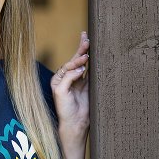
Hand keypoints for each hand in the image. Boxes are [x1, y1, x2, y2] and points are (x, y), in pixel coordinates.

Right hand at [51, 32, 89, 146]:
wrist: (78, 123)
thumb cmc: (85, 107)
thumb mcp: (92, 87)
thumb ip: (93, 74)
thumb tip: (100, 58)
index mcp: (73, 76)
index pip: (77, 58)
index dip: (82, 47)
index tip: (87, 35)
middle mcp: (64, 77)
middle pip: (73, 60)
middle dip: (80, 49)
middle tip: (87, 40)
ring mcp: (59, 83)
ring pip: (68, 67)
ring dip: (77, 60)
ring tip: (86, 55)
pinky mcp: (58, 90)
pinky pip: (66, 78)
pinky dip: (74, 73)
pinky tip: (82, 70)